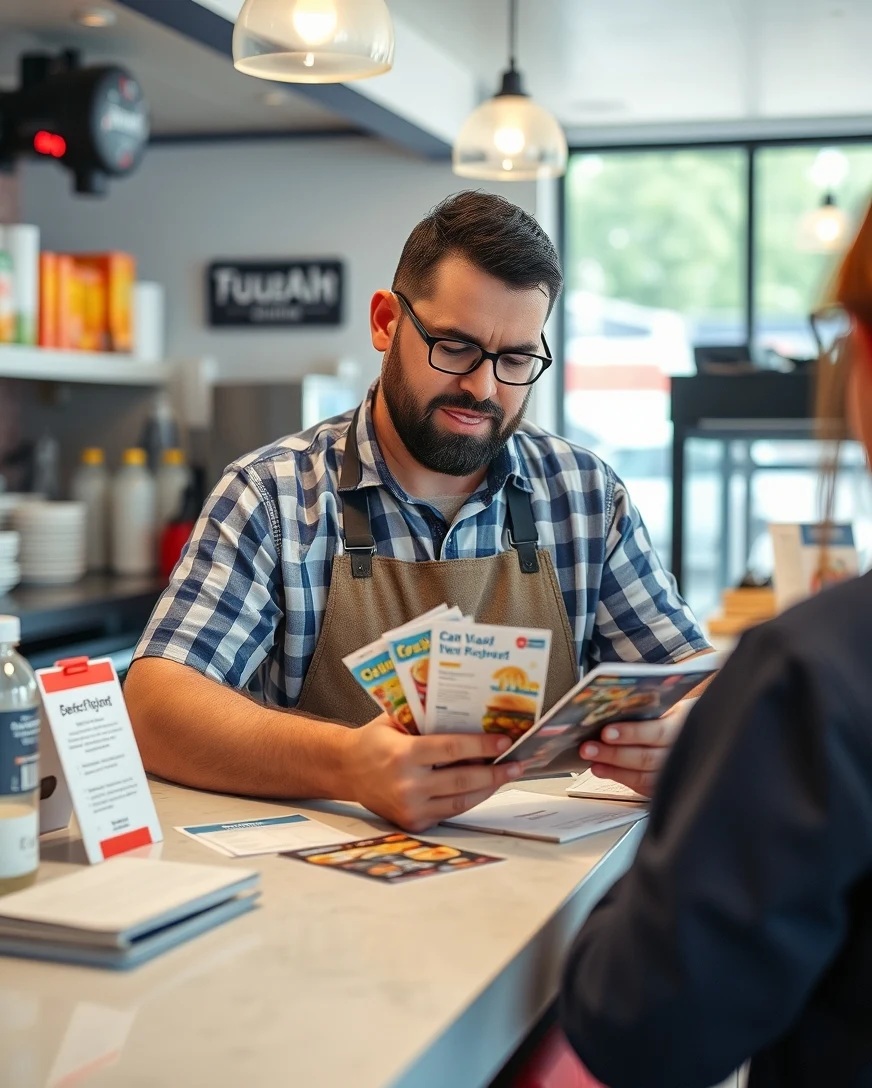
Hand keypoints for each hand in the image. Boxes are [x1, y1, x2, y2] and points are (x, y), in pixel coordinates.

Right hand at [344, 713, 521, 832]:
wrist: (345, 770)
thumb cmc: (373, 741)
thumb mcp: (395, 721)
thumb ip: (426, 720)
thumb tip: (470, 714)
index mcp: (403, 754)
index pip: (452, 749)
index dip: (482, 745)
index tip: (504, 742)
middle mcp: (407, 784)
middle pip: (463, 779)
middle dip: (495, 771)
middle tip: (516, 763)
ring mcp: (410, 807)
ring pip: (461, 801)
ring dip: (488, 788)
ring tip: (506, 775)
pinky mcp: (413, 822)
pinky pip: (450, 812)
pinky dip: (469, 799)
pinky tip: (483, 788)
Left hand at [579, 708, 686, 797]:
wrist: (706, 732)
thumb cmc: (683, 714)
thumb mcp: (673, 703)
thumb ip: (650, 707)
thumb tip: (614, 706)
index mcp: (685, 724)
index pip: (658, 732)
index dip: (631, 734)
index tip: (606, 732)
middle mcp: (685, 750)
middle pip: (647, 757)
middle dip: (614, 754)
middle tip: (589, 749)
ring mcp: (680, 771)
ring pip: (645, 777)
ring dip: (615, 770)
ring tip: (593, 762)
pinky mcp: (671, 784)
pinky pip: (645, 786)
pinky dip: (623, 779)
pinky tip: (604, 771)